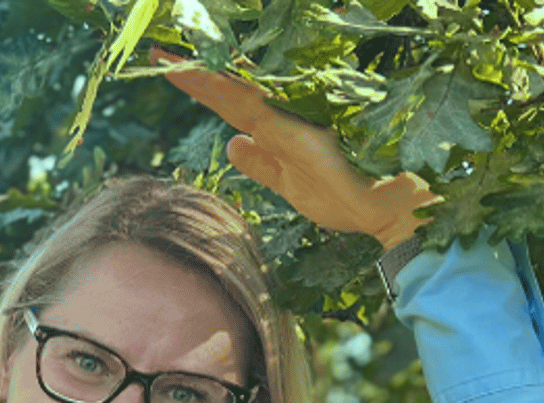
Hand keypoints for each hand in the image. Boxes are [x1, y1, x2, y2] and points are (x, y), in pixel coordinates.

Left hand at [150, 50, 438, 249]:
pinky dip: (231, 96)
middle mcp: (282, 118)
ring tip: (169, 59)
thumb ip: (262, 166)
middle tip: (155, 50)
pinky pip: (257, 110)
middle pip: (228, 89)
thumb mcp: (291, 187)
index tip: (166, 67)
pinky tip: (209, 82)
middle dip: (192, 71)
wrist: (388, 212)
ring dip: (204, 77)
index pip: (229, 102)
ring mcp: (291, 123)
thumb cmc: (347, 198)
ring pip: (238, 93)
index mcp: (276, 130)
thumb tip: (232, 145)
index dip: (198, 84)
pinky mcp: (299, 137)